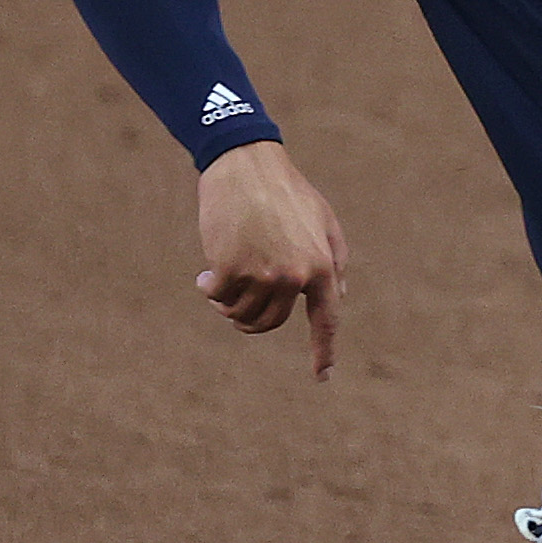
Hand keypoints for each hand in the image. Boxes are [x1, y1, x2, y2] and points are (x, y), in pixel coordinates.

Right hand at [195, 141, 347, 378]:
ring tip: (221, 281)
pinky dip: (209, 291)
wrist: (247, 165)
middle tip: (236, 306)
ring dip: (228, 304)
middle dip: (251, 320)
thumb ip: (335, 260)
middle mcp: (295, 277)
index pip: (327, 321)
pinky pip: (217, 296)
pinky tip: (203, 276)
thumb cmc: (287, 192)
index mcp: (323, 268)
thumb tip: (338, 296)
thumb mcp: (323, 222)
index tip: (322, 377)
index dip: (323, 352)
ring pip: (241, 313)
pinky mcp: (229, 266)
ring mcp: (262, 274)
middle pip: (270, 322)